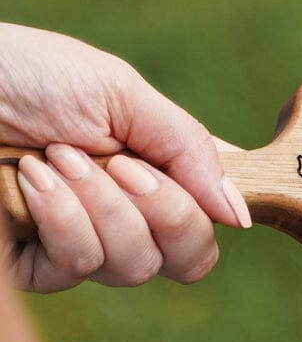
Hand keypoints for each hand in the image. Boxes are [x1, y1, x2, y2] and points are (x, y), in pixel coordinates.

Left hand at [0, 22, 250, 292]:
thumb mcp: (120, 92)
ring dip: (104, 208)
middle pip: (190, 257)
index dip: (219, 206)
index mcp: (156, 166)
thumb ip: (189, 149)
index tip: (187, 175)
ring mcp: (81, 241)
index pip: (213, 214)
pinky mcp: (32, 265)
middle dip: (168, 213)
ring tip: (58, 160)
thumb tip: (239, 215)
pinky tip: (35, 182)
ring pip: (136, 267)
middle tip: (124, 168)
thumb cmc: (22, 72)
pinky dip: (65, 222)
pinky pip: (78, 269)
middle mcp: (126, 211)